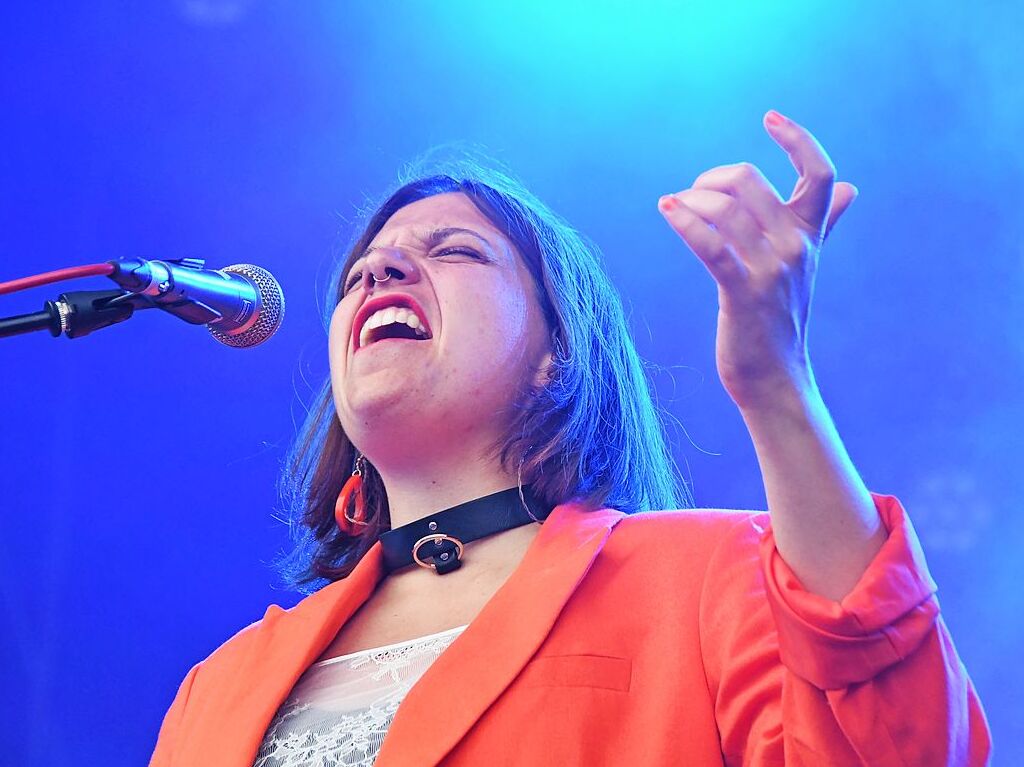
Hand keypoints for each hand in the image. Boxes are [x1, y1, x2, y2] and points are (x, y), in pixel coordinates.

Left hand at [658, 110, 856, 411]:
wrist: (776, 378)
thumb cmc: (780, 318)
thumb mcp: (806, 265)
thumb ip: (825, 224)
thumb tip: (851, 190)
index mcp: (810, 235)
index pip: (820, 173)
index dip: (798, 138)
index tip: (770, 117)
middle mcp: (797, 247)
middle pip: (752, 181)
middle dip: (712, 177)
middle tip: (693, 192)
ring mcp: (772, 271)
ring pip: (725, 209)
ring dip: (691, 199)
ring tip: (673, 205)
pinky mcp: (743, 294)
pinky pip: (710, 245)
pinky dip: (684, 221)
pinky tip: (667, 211)